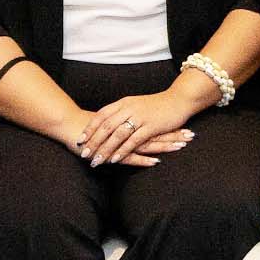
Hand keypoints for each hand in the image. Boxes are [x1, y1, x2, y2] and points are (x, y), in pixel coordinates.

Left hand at [73, 81, 200, 166]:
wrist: (179, 99)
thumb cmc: (158, 104)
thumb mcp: (136, 104)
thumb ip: (123, 112)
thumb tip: (109, 122)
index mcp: (124, 103)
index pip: (102, 116)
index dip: (90, 128)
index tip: (80, 139)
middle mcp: (129, 108)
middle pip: (106, 126)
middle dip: (94, 142)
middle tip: (84, 154)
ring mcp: (140, 117)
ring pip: (117, 135)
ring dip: (106, 149)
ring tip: (97, 160)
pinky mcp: (151, 126)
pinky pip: (133, 141)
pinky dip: (122, 151)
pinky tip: (115, 159)